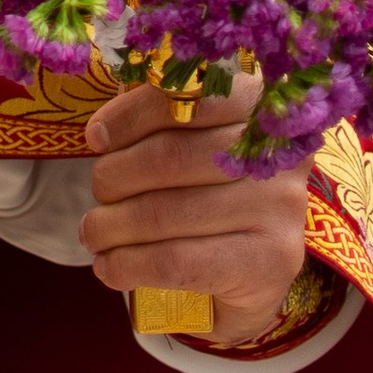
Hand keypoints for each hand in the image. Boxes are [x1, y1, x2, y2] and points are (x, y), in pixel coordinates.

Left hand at [79, 73, 308, 342]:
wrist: (256, 273)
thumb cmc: (212, 195)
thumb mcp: (192, 146)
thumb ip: (157, 125)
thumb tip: (101, 133)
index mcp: (260, 110)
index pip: (188, 99)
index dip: (130, 116)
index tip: (96, 138)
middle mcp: (278, 156)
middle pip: (170, 157)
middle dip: (113, 176)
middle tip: (98, 192)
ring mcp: (280, 211)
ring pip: (165, 213)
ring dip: (110, 225)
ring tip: (93, 232)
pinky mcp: (268, 263)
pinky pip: (176, 261)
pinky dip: (128, 264)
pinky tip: (109, 267)